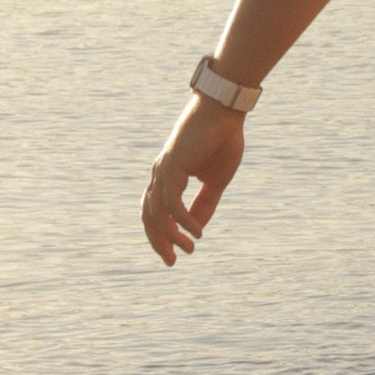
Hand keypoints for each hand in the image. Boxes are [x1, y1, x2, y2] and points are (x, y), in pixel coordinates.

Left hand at [142, 94, 244, 264]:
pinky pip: (171, 201)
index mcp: (168, 177)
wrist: (225, 112)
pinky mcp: (172, 166)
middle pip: (149, 216)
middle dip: (158, 241)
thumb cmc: (221, 141)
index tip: (176, 254)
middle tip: (172, 261)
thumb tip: (196, 229)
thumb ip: (205, 204)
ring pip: (156, 212)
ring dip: (170, 235)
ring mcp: (163, 170)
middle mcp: (160, 175)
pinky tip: (195, 232)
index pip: (155, 212)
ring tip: (188, 249)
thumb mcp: (216, 181)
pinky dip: (181, 220)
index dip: (161, 235)